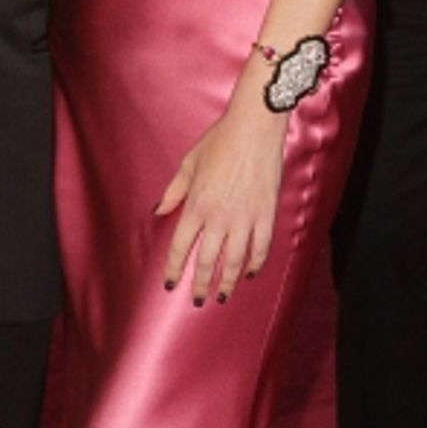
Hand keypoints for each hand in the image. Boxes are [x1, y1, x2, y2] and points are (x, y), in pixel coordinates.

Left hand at [155, 85, 285, 304]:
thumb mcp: (189, 163)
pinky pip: (261, 248)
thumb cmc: (219, 141)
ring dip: (228, 281)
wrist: (254, 128)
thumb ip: (174, 191)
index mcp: (196, 205)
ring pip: (235, 261)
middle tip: (198, 299)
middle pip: (207, 261)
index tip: (170, 282)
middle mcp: (219, 217)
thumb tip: (159, 211)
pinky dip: (255, 264)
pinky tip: (250, 273)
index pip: (180, 247)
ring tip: (222, 294)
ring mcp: (245, 218)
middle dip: (201, 284)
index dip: (173, 268)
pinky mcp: (266, 214)